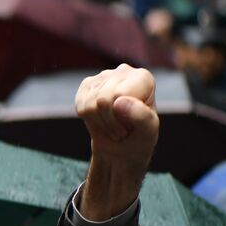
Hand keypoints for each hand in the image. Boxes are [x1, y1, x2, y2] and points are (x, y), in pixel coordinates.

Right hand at [74, 65, 158, 220]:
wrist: (119, 154)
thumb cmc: (138, 144)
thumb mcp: (147, 135)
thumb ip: (140, 117)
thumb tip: (122, 102)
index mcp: (145, 78)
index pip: (120, 93)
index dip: (122, 115)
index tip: (129, 128)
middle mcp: (125, 71)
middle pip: (103, 97)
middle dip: (109, 121)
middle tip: (120, 130)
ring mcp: (103, 77)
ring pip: (88, 100)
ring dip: (97, 121)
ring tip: (112, 127)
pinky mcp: (85, 87)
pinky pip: (77, 102)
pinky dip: (84, 116)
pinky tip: (98, 121)